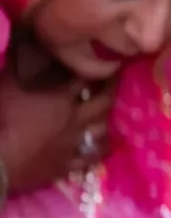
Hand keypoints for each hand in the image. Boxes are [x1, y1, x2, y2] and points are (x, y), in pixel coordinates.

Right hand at [0, 64, 116, 194]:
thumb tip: (30, 53)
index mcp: (61, 97)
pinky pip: (88, 158)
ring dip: (105, 121)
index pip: (85, 77)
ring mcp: (73, 143)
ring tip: (107, 114)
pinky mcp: (66, 165)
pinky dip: (97, 152)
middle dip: (110, 89)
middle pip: (103, 101)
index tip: (102, 60)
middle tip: (113, 81)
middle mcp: (74, 118)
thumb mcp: (9, 85)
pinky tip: (101, 148)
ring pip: (101, 130)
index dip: (94, 67)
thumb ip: (24, 71)